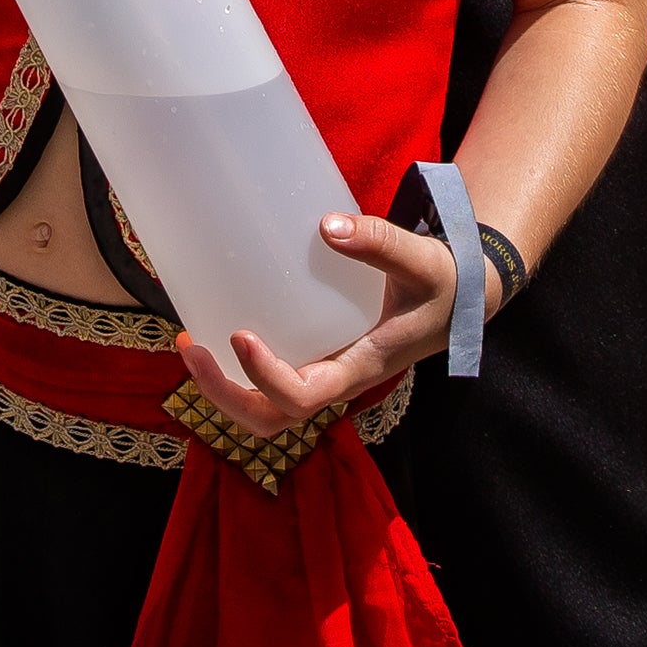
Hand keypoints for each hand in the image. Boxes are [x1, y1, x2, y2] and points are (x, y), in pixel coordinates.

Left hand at [173, 211, 456, 434]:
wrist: (457, 299)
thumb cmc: (442, 284)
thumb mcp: (422, 262)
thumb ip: (380, 242)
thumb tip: (327, 226)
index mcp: (361, 367)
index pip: (306, 397)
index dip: (266, 378)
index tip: (239, 335)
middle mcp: (336, 380)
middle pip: (271, 420)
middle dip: (224, 395)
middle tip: (190, 347)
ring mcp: (323, 372)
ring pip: (264, 410)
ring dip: (221, 389)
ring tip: (189, 343)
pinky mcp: (315, 356)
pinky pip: (268, 380)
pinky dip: (233, 368)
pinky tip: (211, 327)